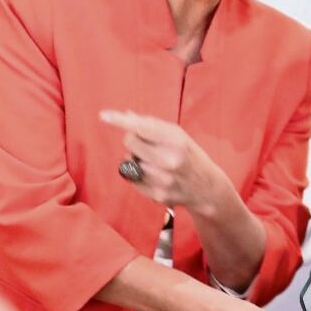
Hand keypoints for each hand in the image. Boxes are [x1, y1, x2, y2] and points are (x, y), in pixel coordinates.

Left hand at [100, 109, 230, 212]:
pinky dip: (137, 174)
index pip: (142, 128)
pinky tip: (153, 175)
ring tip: (154, 163)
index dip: (121, 121)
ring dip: (136, 159)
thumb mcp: (179, 136)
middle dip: (133, 140)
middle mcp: (170, 161)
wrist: (206, 188)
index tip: (104, 115)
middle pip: (130, 142)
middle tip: (147, 144)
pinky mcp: (156, 195)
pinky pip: (131, 179)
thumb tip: (126, 115)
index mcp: (178, 142)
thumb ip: (153, 125)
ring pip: (128, 162)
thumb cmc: (189, 156)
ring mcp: (162, 180)